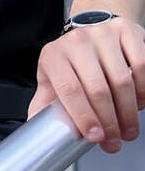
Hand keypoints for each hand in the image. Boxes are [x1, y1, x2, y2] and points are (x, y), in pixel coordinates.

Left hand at [27, 17, 144, 152]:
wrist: (91, 29)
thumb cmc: (72, 60)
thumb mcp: (52, 78)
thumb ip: (45, 103)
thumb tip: (35, 127)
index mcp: (54, 55)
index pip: (69, 89)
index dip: (84, 117)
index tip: (96, 137)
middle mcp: (77, 42)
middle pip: (98, 89)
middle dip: (110, 123)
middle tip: (116, 141)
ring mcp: (102, 34)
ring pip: (122, 81)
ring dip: (129, 112)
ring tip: (128, 129)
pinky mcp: (126, 32)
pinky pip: (141, 66)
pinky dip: (143, 90)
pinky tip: (138, 103)